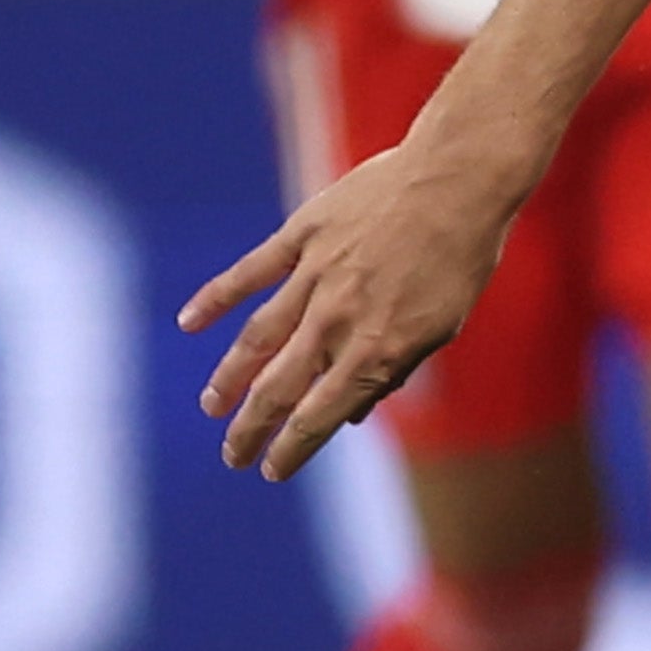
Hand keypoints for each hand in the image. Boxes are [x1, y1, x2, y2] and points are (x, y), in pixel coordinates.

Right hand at [182, 131, 527, 478]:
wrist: (459, 178)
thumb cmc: (461, 255)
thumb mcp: (442, 324)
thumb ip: (394, 368)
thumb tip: (352, 413)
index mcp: (377, 349)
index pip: (320, 415)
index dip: (292, 448)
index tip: (271, 471)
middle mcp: (338, 320)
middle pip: (280, 387)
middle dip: (251, 428)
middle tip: (232, 455)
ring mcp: (315, 276)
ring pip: (257, 338)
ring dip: (229, 378)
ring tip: (211, 406)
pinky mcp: (300, 235)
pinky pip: (249, 273)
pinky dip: (215, 298)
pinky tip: (188, 323)